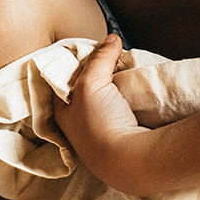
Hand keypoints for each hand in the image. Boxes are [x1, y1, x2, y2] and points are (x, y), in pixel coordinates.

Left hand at [53, 35, 154, 192]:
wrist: (129, 160)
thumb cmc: (98, 123)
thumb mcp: (91, 84)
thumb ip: (99, 58)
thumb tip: (112, 39)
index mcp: (62, 112)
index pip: (62, 81)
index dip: (74, 63)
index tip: (89, 48)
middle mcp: (78, 124)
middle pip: (86, 90)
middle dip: (96, 75)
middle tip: (111, 57)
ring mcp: (100, 132)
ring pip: (105, 100)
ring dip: (114, 87)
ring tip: (126, 69)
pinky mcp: (121, 137)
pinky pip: (123, 110)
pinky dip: (128, 99)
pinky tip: (136, 89)